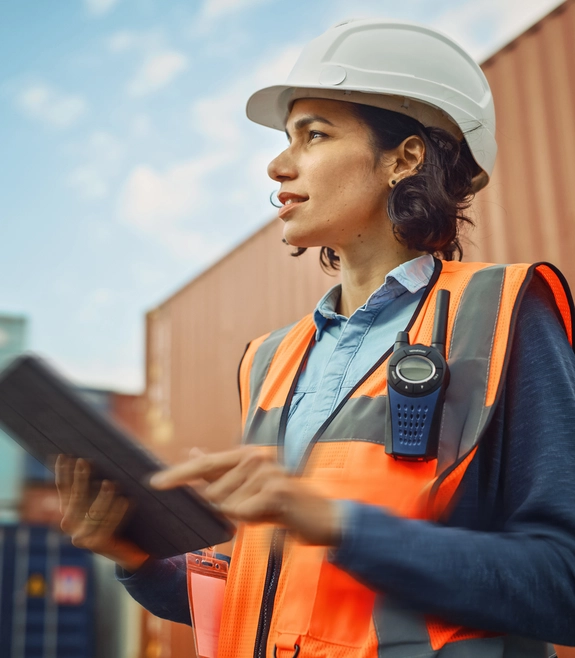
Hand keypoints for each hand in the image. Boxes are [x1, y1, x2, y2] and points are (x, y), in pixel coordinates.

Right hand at [56, 455, 148, 571]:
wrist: (128, 549)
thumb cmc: (113, 516)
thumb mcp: (100, 500)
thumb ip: (93, 484)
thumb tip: (88, 459)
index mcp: (68, 512)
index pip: (63, 490)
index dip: (62, 473)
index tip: (64, 456)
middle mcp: (70, 526)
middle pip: (75, 499)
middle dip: (79, 480)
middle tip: (85, 462)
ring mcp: (83, 537)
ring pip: (92, 513)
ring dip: (102, 498)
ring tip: (111, 484)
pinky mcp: (98, 545)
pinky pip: (108, 526)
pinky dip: (117, 513)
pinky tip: (126, 501)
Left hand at [150, 447, 341, 546]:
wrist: (320, 517)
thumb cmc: (280, 505)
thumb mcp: (247, 489)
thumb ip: (219, 473)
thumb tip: (192, 451)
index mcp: (246, 455)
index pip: (205, 464)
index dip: (179, 474)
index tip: (154, 483)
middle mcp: (255, 457)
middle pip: (214, 491)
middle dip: (223, 509)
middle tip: (251, 511)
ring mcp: (266, 471)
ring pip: (228, 504)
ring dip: (241, 516)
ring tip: (266, 511)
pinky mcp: (275, 489)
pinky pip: (243, 512)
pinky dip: (251, 520)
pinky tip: (272, 515)